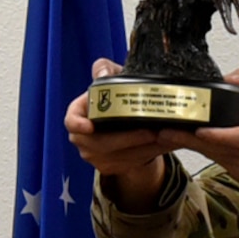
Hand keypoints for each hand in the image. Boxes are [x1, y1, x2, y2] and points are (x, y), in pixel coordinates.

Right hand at [64, 58, 177, 205]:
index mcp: (80, 113)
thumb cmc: (117, 99)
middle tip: (152, 132)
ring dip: (145, 149)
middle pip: (102, 144)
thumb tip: (103, 73)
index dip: (78, 124)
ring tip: (165, 138)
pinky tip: (166, 145)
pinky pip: (131, 164)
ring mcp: (95, 155)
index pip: (72, 121)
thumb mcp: (113, 78)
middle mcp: (84, 138)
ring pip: (120, 157)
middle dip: (129, 139)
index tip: (89, 127)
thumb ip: (107, 70)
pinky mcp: (111, 167)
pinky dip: (151, 154)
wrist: (127, 123)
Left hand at [176, 68, 238, 185]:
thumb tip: (227, 79)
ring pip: (216, 156)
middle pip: (221, 149)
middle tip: (166, 130)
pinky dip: (204, 151)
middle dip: (191, 140)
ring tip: (169, 134)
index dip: (218, 136)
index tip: (198, 130)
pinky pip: (218, 162)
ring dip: (192, 146)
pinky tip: (190, 141)